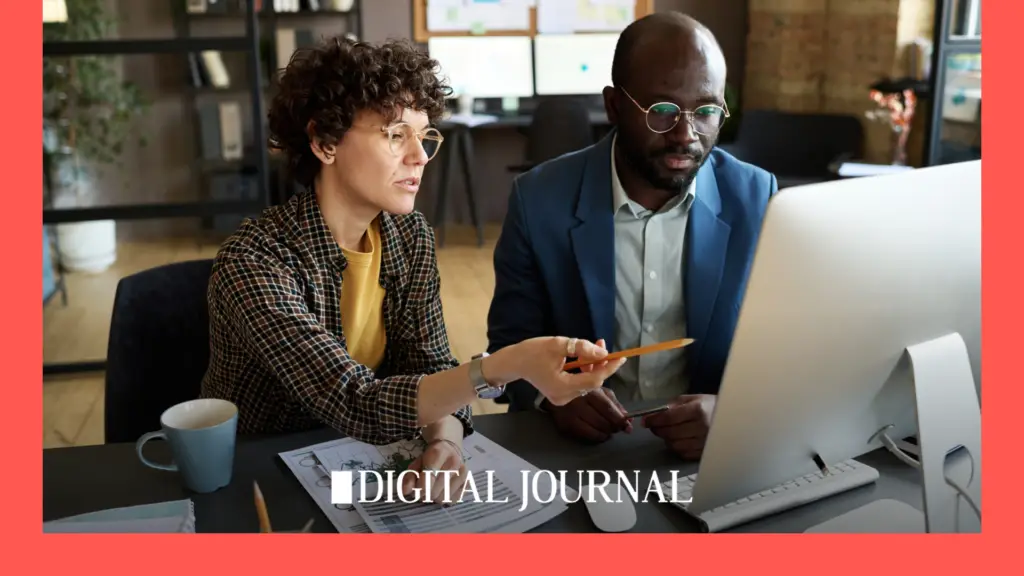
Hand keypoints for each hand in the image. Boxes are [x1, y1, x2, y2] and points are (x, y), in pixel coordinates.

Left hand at [401, 438, 467, 505]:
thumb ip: (409, 477)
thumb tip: (405, 492)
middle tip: (424, 489)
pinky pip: (453, 500)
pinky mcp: (468, 481)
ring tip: (434, 488)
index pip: (429, 476)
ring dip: (435, 497)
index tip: (416, 492)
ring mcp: (463, 472)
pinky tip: (444, 490)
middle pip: (435, 491)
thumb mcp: (416, 463)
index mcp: (438, 453)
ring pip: (444, 498)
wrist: (450, 449)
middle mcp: (454, 462)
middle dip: (426, 494)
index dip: (420, 488)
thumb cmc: (430, 458)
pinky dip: (446, 499)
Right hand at [485, 336, 626, 405]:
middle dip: (600, 364)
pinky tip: (583, 358)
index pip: (594, 380)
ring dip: (592, 365)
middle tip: (602, 345)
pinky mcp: (561, 395)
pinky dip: (584, 370)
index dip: (608, 368)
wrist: (514, 362)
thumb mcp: (558, 344)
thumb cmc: (532, 351)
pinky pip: (579, 383)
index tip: (620, 357)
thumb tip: (603, 354)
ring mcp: (562, 398)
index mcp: (562, 387)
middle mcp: (564, 397)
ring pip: (586, 382)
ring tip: (593, 347)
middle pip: (592, 382)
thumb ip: (581, 348)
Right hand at [548, 386, 632, 442]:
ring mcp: (571, 415)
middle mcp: (579, 403)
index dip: (620, 420)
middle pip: (603, 422)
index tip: (627, 427)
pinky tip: (599, 434)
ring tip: (608, 431)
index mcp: (590, 391)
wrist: (556, 392)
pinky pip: (585, 435)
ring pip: (595, 431)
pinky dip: (596, 437)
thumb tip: (627, 419)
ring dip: (605, 434)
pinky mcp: (564, 425)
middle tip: (616, 429)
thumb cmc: (582, 391)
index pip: (608, 409)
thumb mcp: (600, 392)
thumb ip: (614, 404)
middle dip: (613, 428)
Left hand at [642, 394, 715, 459]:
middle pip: (670, 433)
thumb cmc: (709, 406)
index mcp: (698, 410)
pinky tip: (680, 439)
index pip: (669, 418)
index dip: (654, 420)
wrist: (731, 417)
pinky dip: (677, 447)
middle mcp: (702, 427)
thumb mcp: (692, 399)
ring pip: (675, 445)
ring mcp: (704, 442)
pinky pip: (684, 453)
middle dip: (658, 430)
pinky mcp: (705, 452)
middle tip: (655, 426)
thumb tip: (652, 416)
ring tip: (669, 432)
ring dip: (667, 439)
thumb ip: (672, 406)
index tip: (645, 421)